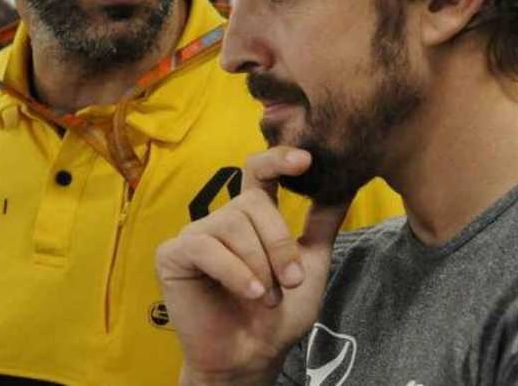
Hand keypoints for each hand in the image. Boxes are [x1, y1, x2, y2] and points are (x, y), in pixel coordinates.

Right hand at [156, 147, 350, 385]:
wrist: (251, 358)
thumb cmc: (278, 316)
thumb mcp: (311, 266)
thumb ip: (322, 225)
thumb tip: (345, 185)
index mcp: (253, 216)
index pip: (260, 171)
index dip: (279, 158)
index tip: (306, 160)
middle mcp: (224, 219)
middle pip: (252, 203)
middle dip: (278, 243)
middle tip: (290, 281)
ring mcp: (196, 234)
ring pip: (232, 224)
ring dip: (259, 264)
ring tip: (267, 296)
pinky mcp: (172, 254)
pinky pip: (206, 247)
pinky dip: (234, 271)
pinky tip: (249, 293)